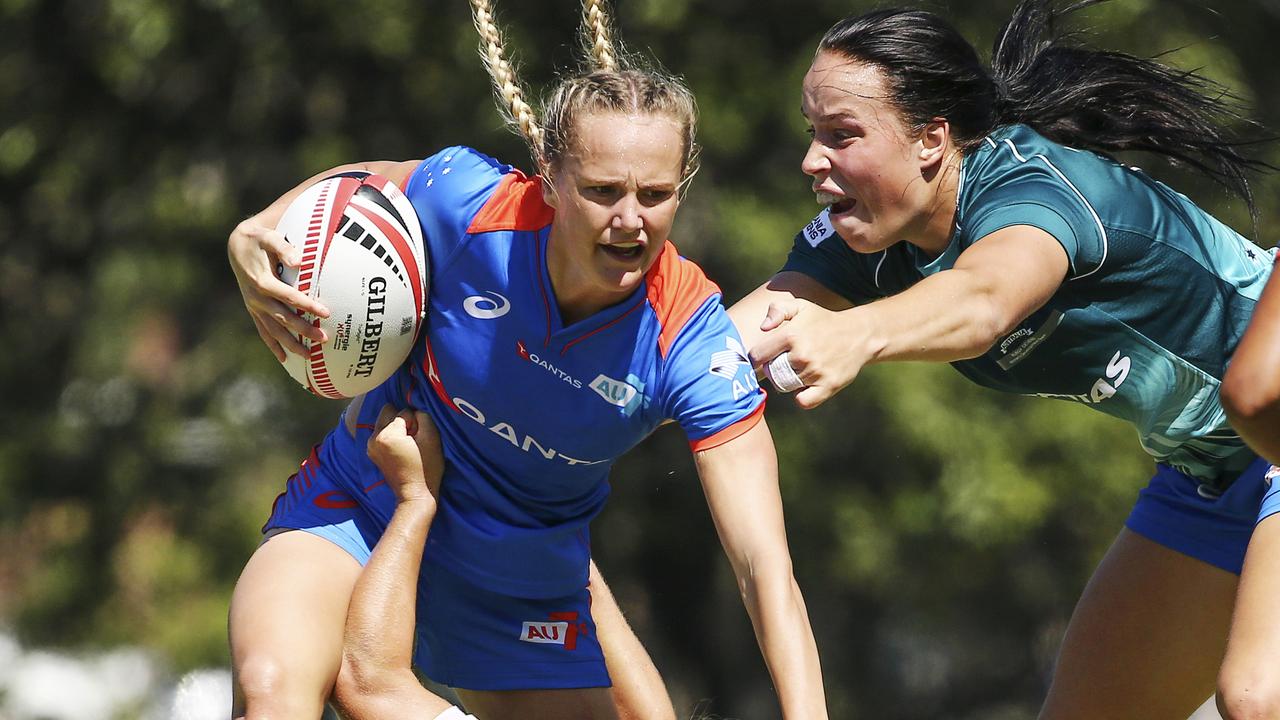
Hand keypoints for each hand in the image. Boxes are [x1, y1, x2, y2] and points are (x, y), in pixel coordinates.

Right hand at [227, 217, 330, 361]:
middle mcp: (256, 298)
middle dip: (303, 330)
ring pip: (273, 330)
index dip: (307, 305)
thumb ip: (284, 248)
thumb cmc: (259, 240)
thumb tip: (299, 261)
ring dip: (291, 344)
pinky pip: (263, 331)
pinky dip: (273, 345)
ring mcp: (254, 306)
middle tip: (324, 339)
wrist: (237, 246)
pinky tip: (285, 359)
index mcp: (262, 281)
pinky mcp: (253, 311)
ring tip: (309, 356)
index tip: (326, 313)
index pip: (288, 297)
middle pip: (282, 318)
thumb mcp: (269, 237)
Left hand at [366, 404, 443, 503]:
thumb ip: (423, 417)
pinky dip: (391, 437)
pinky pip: (381, 433)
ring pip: (384, 422)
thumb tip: (414, 413)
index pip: (403, 412)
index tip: (418, 438)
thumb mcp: (432, 438)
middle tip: (412, 439)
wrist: (414, 495)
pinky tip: (400, 450)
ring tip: (407, 446)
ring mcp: (370, 447)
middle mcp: (373, 438)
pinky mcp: (372, 453)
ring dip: (396, 429)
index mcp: (386, 435)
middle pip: (388, 412)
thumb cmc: (426, 468)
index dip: (415, 422)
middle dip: (401, 422)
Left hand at [748, 298, 872, 408]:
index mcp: (791, 335)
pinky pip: (803, 401)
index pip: (757, 356)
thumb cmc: (824, 321)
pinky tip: (806, 385)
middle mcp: (802, 355)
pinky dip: (801, 396)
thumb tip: (763, 327)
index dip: (757, 357)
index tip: (764, 356)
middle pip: (770, 374)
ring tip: (799, 369)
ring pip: (786, 386)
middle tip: (784, 362)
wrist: (859, 334)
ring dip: (788, 381)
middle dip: (773, 369)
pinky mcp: (828, 386)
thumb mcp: (801, 306)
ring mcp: (815, 372)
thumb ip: (777, 309)